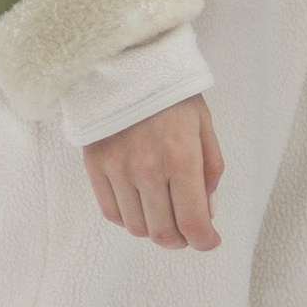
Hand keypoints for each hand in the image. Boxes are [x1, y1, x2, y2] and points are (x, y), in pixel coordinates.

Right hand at [83, 92, 224, 250]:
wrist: (125, 65)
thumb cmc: (172, 95)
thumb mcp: (204, 126)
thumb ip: (211, 170)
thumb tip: (208, 211)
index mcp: (181, 157)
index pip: (192, 222)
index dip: (204, 241)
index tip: (209, 240)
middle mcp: (148, 169)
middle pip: (163, 233)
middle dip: (181, 240)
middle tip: (188, 232)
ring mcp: (118, 170)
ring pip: (136, 227)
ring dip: (155, 230)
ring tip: (164, 214)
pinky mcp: (95, 167)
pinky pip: (111, 213)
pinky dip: (129, 218)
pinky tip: (140, 204)